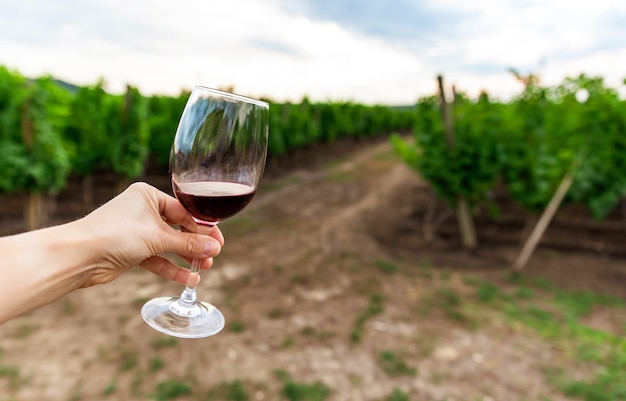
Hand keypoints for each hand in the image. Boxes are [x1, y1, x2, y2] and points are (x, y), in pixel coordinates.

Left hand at [77, 182, 223, 286]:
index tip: (218, 242)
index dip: (202, 228)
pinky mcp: (131, 252)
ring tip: (203, 269)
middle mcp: (143, 211)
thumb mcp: (158, 237)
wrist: (79, 255)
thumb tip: (214, 248)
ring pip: (169, 245)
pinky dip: (171, 268)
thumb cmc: (115, 234)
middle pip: (178, 229)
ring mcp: (137, 232)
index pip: (184, 211)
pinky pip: (157, 259)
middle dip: (195, 245)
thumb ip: (188, 243)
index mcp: (148, 196)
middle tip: (213, 256)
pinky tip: (187, 279)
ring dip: (186, 258)